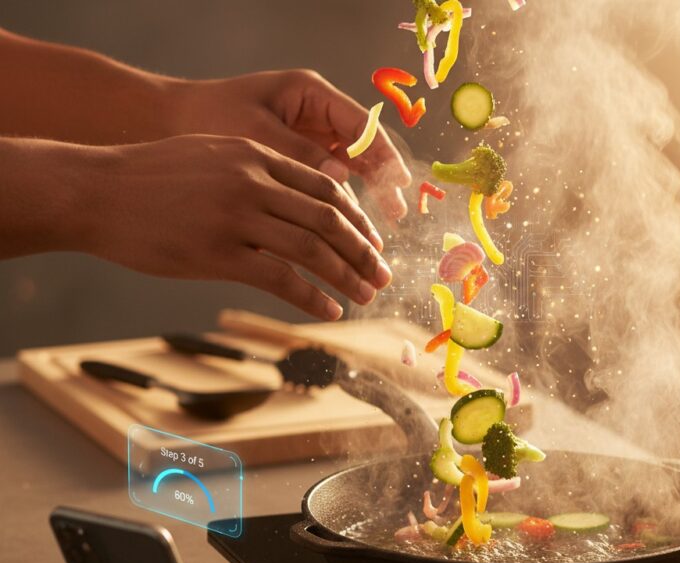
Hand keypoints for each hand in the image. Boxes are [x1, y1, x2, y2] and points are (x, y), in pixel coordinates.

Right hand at [84, 135, 392, 319]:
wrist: (96, 191)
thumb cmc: (150, 179)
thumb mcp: (210, 157)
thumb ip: (255, 174)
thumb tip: (293, 205)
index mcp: (256, 154)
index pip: (325, 188)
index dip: (358, 220)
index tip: (373, 244)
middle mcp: (253, 180)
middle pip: (329, 219)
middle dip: (364, 252)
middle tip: (383, 277)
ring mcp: (237, 215)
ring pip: (313, 249)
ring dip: (347, 277)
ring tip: (366, 297)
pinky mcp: (219, 253)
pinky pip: (282, 279)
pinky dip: (313, 299)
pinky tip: (330, 312)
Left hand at [167, 69, 411, 219]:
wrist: (165, 122)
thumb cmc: (205, 118)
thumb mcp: (253, 135)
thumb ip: (299, 155)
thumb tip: (341, 180)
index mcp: (309, 94)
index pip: (362, 125)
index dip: (385, 156)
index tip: (401, 184)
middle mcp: (314, 114)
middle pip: (363, 149)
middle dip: (382, 184)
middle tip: (397, 217)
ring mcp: (306, 136)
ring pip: (349, 170)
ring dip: (364, 202)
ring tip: (376, 237)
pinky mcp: (294, 160)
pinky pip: (326, 183)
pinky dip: (337, 208)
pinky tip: (346, 234)